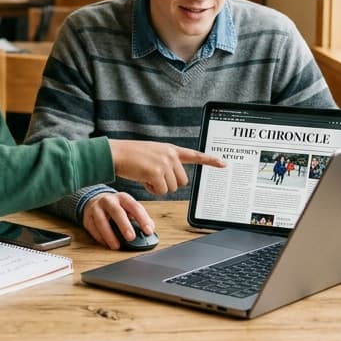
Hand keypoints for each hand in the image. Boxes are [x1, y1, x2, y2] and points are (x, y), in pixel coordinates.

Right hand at [82, 192, 155, 248]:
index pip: (134, 207)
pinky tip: (106, 244)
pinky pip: (93, 228)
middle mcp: (109, 200)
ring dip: (109, 235)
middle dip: (124, 225)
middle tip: (131, 237)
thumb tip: (150, 229)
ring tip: (116, 246)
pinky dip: (100, 237)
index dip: (143, 219)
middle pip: (116, 211)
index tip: (148, 231)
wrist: (95, 201)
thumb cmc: (116, 207)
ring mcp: (96, 208)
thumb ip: (139, 218)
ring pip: (101, 221)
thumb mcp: (128, 208)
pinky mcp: (87, 217)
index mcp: (123, 198)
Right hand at [107, 140, 224, 196]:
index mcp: (170, 149)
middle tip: (153, 177)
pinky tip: (143, 179)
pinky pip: (162, 190)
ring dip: (159, 187)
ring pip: (172, 188)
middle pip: (182, 181)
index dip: (210, 160)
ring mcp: (164, 163)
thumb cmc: (131, 156)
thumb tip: (176, 180)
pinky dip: (152, 190)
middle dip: (168, 183)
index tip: (224, 164)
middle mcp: (170, 154)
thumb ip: (166, 161)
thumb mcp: (152, 154)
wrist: (116, 153)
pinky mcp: (157, 172)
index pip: (194, 154)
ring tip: (146, 175)